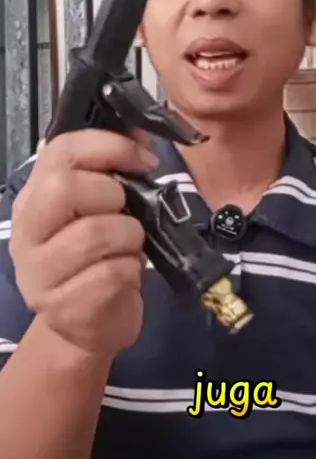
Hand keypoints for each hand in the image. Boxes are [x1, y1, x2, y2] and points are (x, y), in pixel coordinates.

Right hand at [9, 129, 158, 358]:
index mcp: (34, 199)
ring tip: (129, 248)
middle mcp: (27, 232)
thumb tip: (139, 128)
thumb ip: (112, 169)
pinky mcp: (64, 306)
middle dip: (112, 194)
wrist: (85, 329)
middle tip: (126, 212)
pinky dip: (131, 270)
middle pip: (65, 187)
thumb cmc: (97, 261)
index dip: (109, 146)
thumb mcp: (101, 211)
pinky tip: (126, 275)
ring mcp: (40, 272)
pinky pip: (111, 273)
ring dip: (129, 237)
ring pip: (95, 233)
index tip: (144, 158)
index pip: (60, 151)